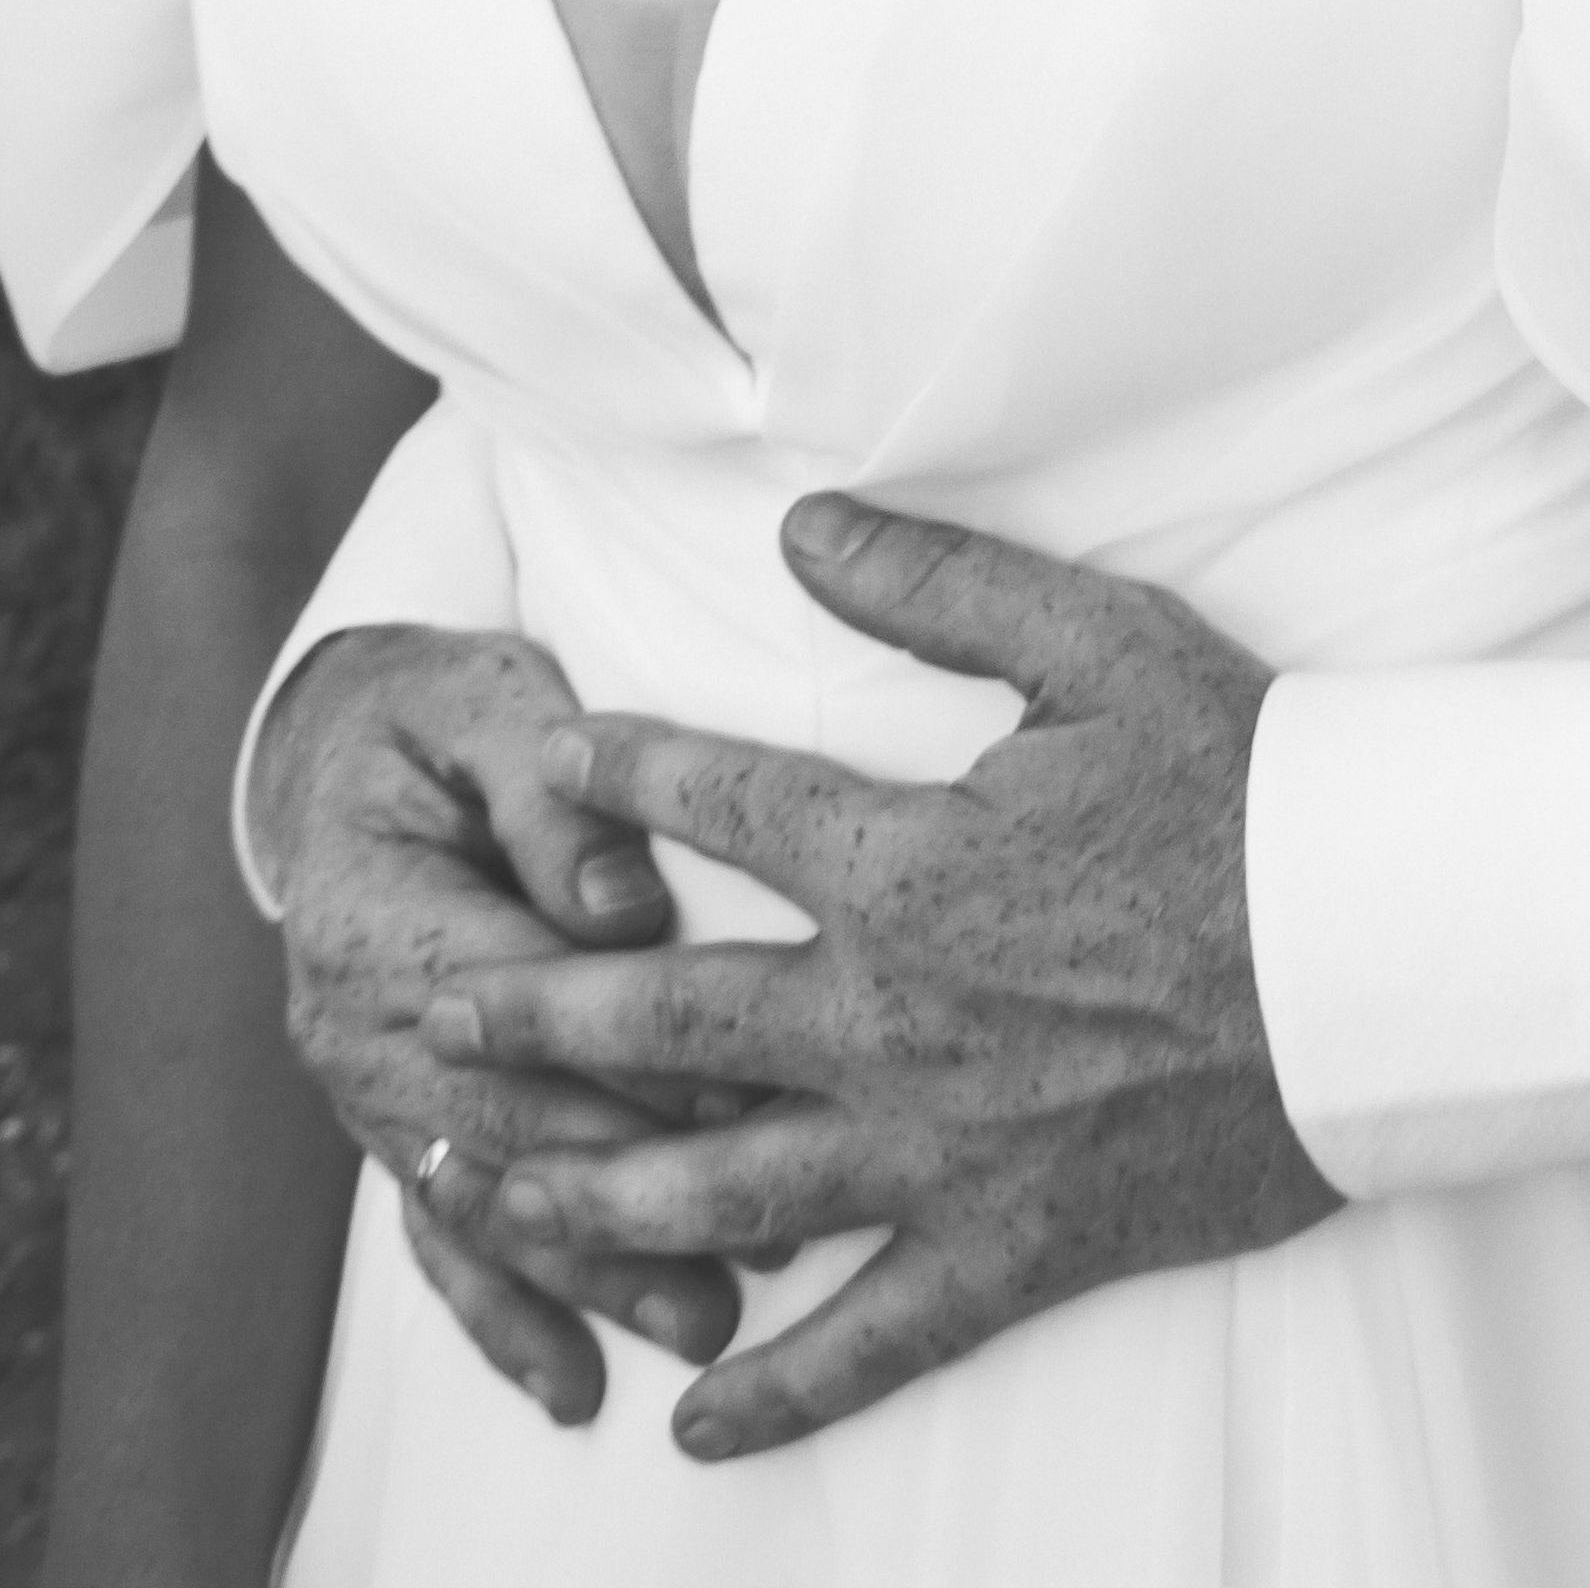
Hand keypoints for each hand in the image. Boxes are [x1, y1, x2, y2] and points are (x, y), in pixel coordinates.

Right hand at [254, 620, 746, 1423]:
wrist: (343, 749)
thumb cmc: (440, 712)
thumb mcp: (486, 700)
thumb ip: (551, 792)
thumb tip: (621, 905)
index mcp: (372, 912)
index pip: (513, 1001)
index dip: (621, 1048)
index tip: (737, 1092)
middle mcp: (354, 1024)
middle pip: (505, 1124)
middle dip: (629, 1190)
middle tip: (753, 1243)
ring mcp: (372, 1091)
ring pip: (486, 1200)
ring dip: (590, 1270)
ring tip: (702, 1323)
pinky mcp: (402, 1127)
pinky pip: (447, 1233)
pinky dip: (508, 1312)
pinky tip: (573, 1383)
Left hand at [429, 500, 1339, 1457]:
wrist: (1378, 954)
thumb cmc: (1250, 784)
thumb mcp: (1102, 645)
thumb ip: (941, 585)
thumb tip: (803, 526)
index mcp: (908, 860)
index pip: (720, 808)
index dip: (623, 776)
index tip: (552, 764)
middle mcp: (891, 1013)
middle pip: (664, 1026)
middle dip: (530, 1019)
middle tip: (423, 1017)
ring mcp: (941, 1146)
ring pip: (722, 1189)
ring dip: (589, 1197)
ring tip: (486, 1198)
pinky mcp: (1010, 1245)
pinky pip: (869, 1341)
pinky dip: (776, 1392)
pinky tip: (694, 1423)